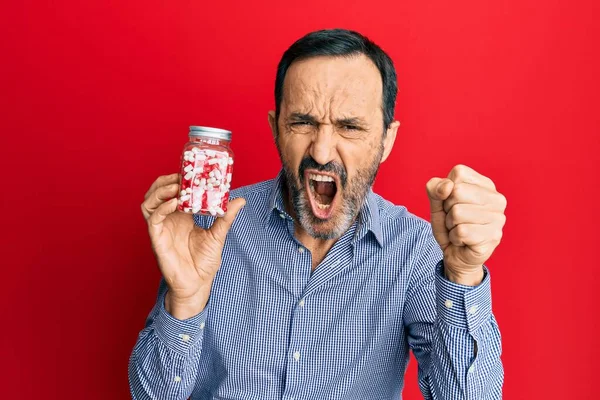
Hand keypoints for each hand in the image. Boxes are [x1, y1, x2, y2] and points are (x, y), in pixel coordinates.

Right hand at [141, 173, 245, 318]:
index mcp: (182, 216)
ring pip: (149, 203)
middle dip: (166, 181)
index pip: (174, 191)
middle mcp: (169, 219)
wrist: (198, 284)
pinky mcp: (157, 239)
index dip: (178, 179)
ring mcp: (161, 228)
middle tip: (181, 176)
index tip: (190, 171)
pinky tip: (175, 203)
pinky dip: (162, 208)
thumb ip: (226, 217)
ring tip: (176, 186)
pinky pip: (153, 219)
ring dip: (160, 191)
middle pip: (157, 193)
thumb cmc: (205, 262)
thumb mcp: (218, 234)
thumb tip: (240, 200)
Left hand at [426, 165, 506, 285]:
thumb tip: (447, 186)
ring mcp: (498, 218)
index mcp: (485, 184)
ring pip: (457, 213)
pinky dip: (454, 238)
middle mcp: (497, 199)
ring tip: (459, 230)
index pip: (459, 173)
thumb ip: (435, 188)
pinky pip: (461, 232)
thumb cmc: (449, 225)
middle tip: (455, 220)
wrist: (455, 254)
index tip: (451, 203)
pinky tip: (463, 241)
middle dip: (447, 209)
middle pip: (457, 192)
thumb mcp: (436, 203)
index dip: (446, 189)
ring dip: (450, 225)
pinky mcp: (493, 236)